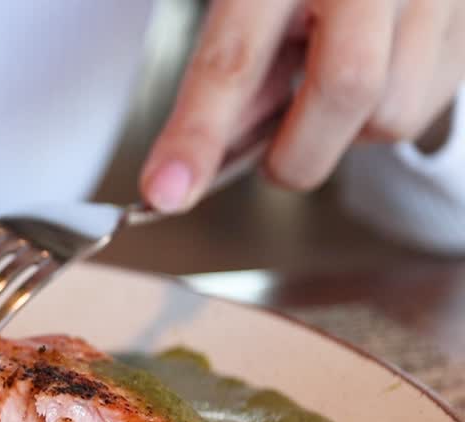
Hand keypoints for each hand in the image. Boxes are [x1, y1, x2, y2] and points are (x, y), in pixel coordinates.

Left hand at [141, 0, 464, 212]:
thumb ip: (232, 62)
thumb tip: (205, 156)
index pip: (234, 57)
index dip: (197, 133)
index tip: (165, 191)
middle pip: (346, 88)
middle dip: (297, 151)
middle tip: (270, 160)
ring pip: (394, 111)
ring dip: (345, 132)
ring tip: (323, 84)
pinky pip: (429, 102)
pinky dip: (384, 114)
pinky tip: (369, 69)